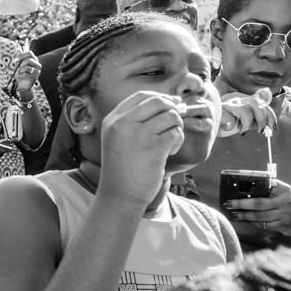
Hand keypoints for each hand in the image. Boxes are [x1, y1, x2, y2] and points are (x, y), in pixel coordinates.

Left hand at [12, 54, 42, 100]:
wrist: (22, 84)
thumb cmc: (21, 74)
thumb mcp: (18, 64)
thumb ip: (19, 57)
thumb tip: (17, 49)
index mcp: (34, 60)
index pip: (30, 53)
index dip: (22, 55)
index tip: (16, 59)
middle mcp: (37, 64)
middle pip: (28, 60)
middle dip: (20, 64)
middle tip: (18, 68)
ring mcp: (37, 71)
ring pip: (26, 67)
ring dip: (20, 71)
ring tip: (20, 73)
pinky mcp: (35, 77)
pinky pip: (25, 74)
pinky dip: (21, 76)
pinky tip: (22, 77)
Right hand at [96, 91, 186, 206]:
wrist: (119, 195)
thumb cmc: (123, 168)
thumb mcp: (119, 139)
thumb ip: (138, 121)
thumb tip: (175, 103)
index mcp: (113, 120)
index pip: (141, 96)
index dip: (159, 98)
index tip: (170, 106)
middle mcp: (123, 124)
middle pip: (158, 101)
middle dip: (172, 109)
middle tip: (174, 123)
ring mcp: (139, 134)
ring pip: (171, 116)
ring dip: (176, 127)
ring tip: (169, 142)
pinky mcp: (154, 147)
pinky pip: (176, 133)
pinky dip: (177, 142)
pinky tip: (168, 152)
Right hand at [218, 88, 276, 136]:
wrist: (209, 125)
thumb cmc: (227, 124)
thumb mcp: (245, 121)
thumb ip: (256, 121)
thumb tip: (270, 126)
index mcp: (245, 99)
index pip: (263, 103)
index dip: (270, 115)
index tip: (272, 127)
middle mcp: (237, 97)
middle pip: (256, 103)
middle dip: (261, 119)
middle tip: (259, 130)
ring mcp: (227, 102)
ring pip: (244, 110)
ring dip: (246, 123)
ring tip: (241, 129)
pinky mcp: (218, 110)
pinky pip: (230, 119)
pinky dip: (231, 126)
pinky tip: (228, 128)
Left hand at [225, 179, 290, 246]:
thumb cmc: (287, 204)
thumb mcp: (283, 192)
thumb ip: (271, 187)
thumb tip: (249, 184)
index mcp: (285, 190)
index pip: (266, 187)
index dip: (250, 189)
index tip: (236, 191)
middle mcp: (286, 202)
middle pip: (259, 204)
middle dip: (242, 204)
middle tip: (229, 204)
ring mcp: (285, 215)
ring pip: (260, 216)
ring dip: (244, 215)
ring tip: (234, 214)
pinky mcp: (283, 226)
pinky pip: (264, 224)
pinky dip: (253, 222)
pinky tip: (245, 220)